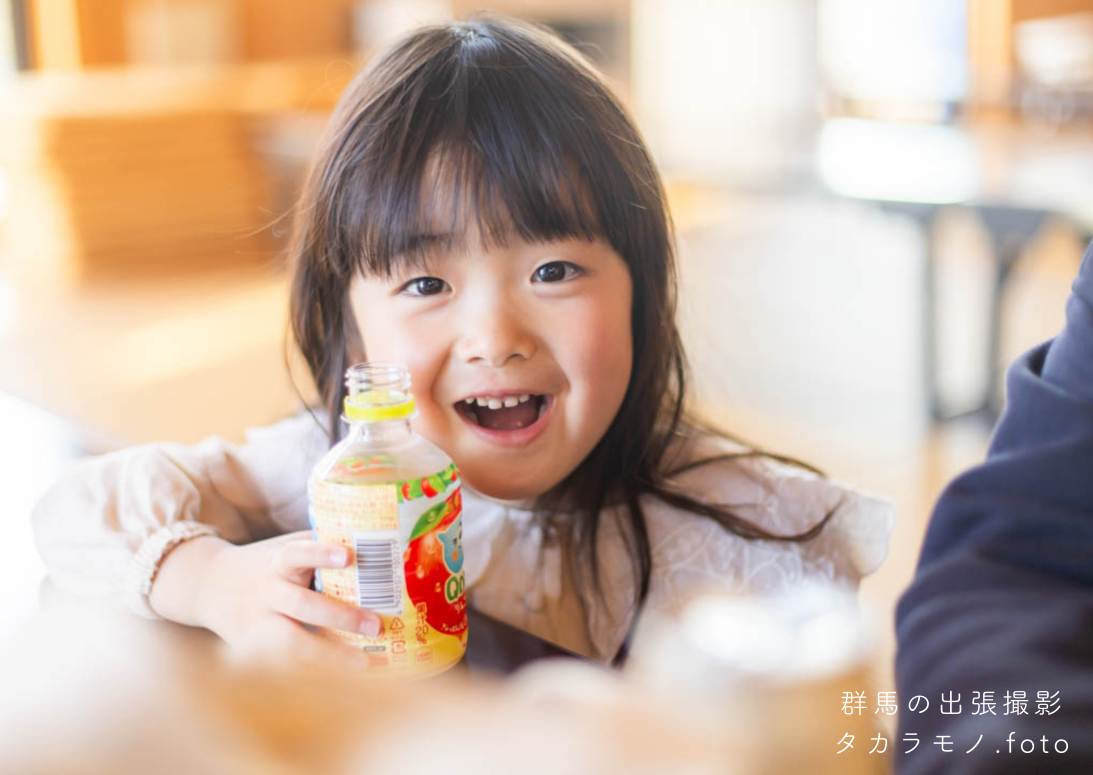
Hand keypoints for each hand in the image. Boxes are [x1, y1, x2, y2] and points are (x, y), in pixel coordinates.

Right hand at [152, 531, 379, 664]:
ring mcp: (257, 625)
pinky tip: (343, 684)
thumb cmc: (265, 564)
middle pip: (301, 605)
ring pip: (292, 644)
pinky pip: (284, 668)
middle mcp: (267, 593)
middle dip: (340, 616)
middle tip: (376, 624)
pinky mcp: (251, 652)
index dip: (321, 554)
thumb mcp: (284, 548)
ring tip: (366, 665)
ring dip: (330, 656)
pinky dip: (312, 676)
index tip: (348, 556)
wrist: (207, 585)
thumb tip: (376, 542)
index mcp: (278, 563)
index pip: (297, 554)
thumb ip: (319, 548)